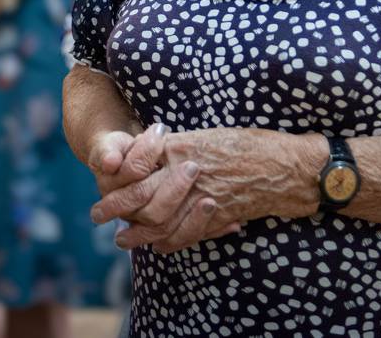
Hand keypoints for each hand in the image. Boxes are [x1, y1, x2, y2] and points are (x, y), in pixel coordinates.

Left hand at [93, 128, 316, 253]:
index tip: (102, 181)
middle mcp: (185, 174)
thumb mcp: (204, 135)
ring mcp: (199, 198)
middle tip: (98, 214)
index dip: (116, 178)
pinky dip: (165, 242)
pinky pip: (182, 235)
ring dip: (136, 232)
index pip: (135, 167)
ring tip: (121, 237)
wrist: (281, 166)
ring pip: (157, 221)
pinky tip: (155, 244)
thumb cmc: (244, 143)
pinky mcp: (213, 217)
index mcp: (179, 148)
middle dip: (115, 207)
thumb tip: (146, 152)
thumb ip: (174, 146)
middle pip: (140, 197)